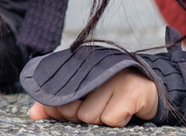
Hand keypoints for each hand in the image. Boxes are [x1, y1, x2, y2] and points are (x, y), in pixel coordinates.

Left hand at [28, 69, 157, 126]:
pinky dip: (117, 120)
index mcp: (78, 64)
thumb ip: (56, 104)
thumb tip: (34, 114)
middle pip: (70, 108)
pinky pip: (110, 119)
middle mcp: (94, 66)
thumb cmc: (111, 93)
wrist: (151, 87)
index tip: (63, 111)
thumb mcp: (83, 96)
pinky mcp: (132, 92)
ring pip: (89, 116)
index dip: (55, 107)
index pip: (53, 91)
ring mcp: (114, 78)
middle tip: (97, 107)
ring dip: (101, 119)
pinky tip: (125, 111)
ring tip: (112, 107)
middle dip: (79, 115)